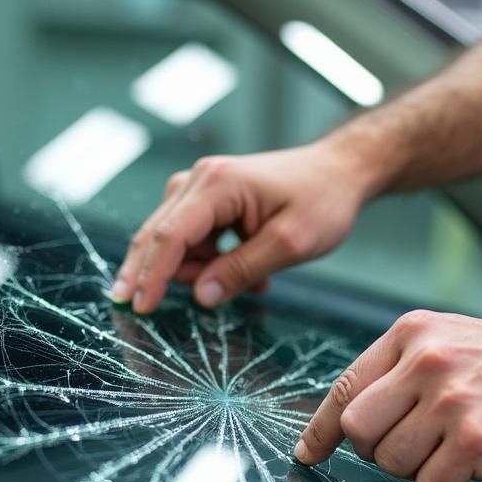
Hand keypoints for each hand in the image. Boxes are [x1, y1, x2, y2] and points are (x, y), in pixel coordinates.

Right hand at [111, 141, 370, 313]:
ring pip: (174, 240)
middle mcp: (199, 179)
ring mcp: (201, 187)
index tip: (141, 308)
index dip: (152, 276)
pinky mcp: (208, 198)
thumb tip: (200, 296)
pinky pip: (192, 238)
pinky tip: (248, 272)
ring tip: (253, 281)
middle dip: (153, 276)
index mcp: (217, 185)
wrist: (340, 172)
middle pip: (157, 235)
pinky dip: (211, 262)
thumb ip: (242, 270)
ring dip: (200, 271)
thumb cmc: (322, 200)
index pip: (170, 236)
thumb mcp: (290, 244)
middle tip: (144, 309)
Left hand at [294, 310, 481, 481]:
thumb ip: (400, 370)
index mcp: (412, 335)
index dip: (321, 429)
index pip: (344, 387)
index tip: (309, 453)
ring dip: (417, 468)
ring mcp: (450, 401)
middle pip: (358, 430)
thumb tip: (347, 416)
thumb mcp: (450, 341)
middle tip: (415, 447)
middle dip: (378, 449)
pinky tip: (474, 465)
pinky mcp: (476, 439)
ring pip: (391, 462)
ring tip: (453, 449)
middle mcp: (425, 362)